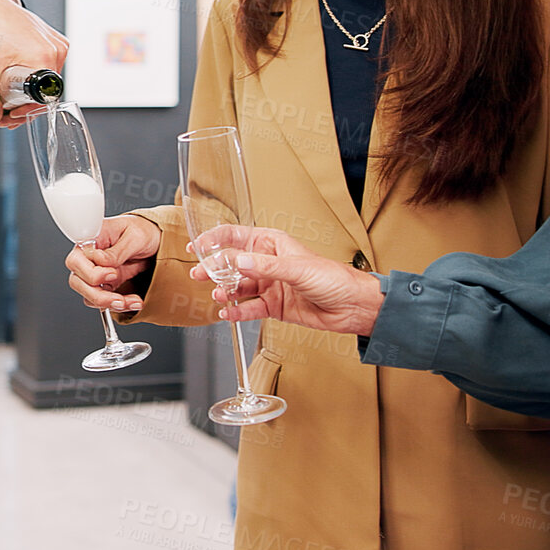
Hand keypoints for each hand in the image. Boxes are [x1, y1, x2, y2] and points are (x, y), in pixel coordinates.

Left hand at [0, 0, 68, 126]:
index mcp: (46, 58)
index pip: (43, 99)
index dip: (26, 111)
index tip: (12, 116)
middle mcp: (56, 50)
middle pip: (46, 90)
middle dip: (26, 104)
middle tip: (7, 111)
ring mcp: (55, 43)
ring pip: (45, 78)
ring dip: (29, 90)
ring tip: (10, 97)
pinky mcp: (50, 38)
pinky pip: (45, 63)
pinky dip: (32, 74)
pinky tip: (18, 79)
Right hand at [66, 213, 161, 311]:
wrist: (155, 240)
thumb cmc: (142, 230)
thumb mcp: (135, 236)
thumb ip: (117, 250)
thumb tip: (100, 260)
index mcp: (90, 240)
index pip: (76, 260)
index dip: (91, 272)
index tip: (112, 273)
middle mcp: (88, 258)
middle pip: (77, 282)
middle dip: (98, 295)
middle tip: (119, 297)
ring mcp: (95, 273)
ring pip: (88, 296)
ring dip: (109, 303)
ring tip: (131, 302)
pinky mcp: (105, 285)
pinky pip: (102, 301)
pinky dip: (118, 306)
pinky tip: (132, 301)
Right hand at [191, 225, 384, 336]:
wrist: (352, 307)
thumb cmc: (333, 278)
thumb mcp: (297, 268)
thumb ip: (266, 266)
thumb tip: (239, 262)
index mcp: (273, 243)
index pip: (237, 236)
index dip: (215, 240)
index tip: (198, 246)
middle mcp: (268, 263)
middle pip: (233, 264)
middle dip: (215, 269)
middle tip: (199, 275)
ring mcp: (270, 285)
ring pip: (239, 287)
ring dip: (225, 291)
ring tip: (217, 296)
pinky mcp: (273, 306)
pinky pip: (249, 307)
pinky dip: (237, 311)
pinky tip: (227, 313)